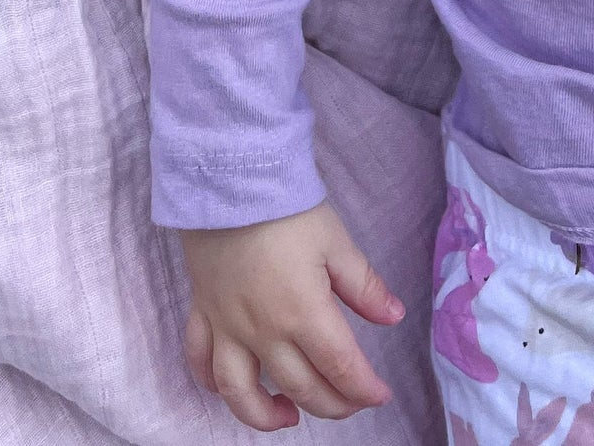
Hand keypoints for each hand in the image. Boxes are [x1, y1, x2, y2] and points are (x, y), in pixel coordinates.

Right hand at [179, 199, 403, 430]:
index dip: (364, 389)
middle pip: (300, 387)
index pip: (340, 367)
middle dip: (332, 404)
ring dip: (265, 416)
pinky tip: (231, 389)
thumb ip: (364, 286)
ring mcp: (228, 326)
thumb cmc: (287, 207)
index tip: (380, 395)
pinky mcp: (202, 312)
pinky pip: (200, 360)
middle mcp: (263, 331)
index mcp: (303, 313)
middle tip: (350, 402)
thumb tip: (393, 316)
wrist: (229, 178)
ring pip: (240, 393)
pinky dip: (211, 384)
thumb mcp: (336, 242)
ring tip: (289, 416)